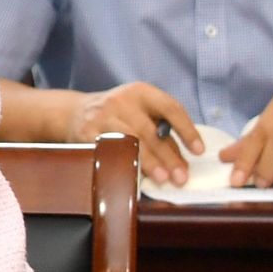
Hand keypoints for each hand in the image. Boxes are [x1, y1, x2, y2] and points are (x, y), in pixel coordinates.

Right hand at [64, 83, 201, 184]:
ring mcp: (103, 117)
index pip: (170, 108)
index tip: (199, 151)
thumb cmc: (115, 114)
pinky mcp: (87, 133)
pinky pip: (109, 152)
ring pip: (130, 142)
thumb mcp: (137, 108)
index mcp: (140, 92)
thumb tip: (183, 160)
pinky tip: (134, 177)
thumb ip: (159, 127)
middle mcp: (122, 101)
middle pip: (151, 131)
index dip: (187, 130)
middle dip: (169, 156)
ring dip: (149, 163)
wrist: (73, 112)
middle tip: (182, 176)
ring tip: (163, 179)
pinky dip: (124, 164)